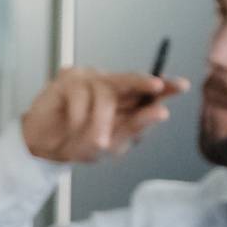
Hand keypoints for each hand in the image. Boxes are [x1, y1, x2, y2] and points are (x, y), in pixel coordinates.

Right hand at [17, 67, 185, 164]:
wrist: (45, 148)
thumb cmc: (80, 142)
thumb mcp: (113, 143)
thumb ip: (136, 128)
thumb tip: (161, 112)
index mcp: (125, 99)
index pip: (148, 90)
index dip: (166, 86)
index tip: (181, 86)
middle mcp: (109, 84)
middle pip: (130, 79)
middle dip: (143, 83)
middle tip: (156, 86)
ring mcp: (88, 79)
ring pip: (104, 95)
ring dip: (99, 124)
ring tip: (94, 143)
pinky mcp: (67, 78)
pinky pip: (80, 98)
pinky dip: (78, 119)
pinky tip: (72, 126)